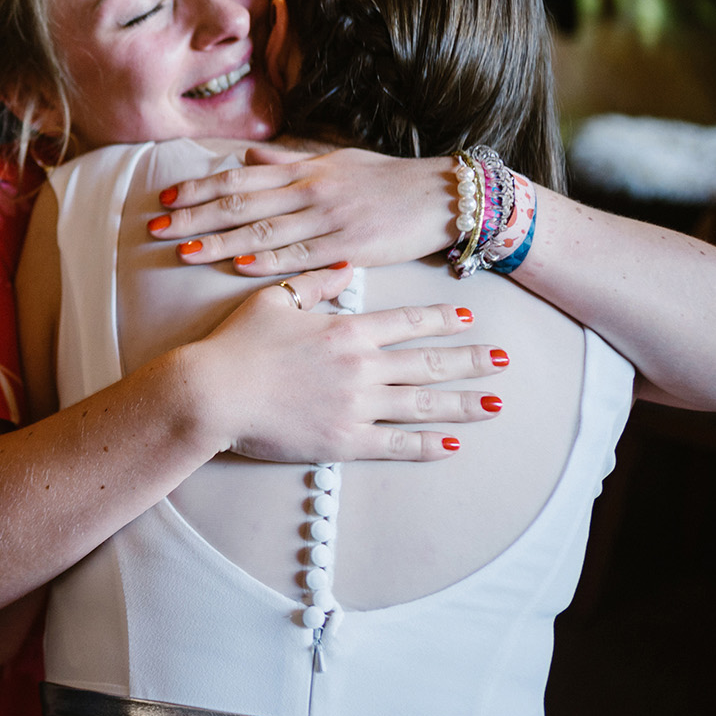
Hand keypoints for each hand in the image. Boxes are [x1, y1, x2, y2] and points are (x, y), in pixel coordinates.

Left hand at [154, 146, 458, 274]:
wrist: (444, 196)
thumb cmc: (388, 181)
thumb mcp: (336, 162)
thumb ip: (288, 162)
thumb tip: (246, 154)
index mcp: (305, 171)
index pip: (240, 178)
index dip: (201, 187)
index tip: (167, 196)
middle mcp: (310, 192)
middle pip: (241, 203)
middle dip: (196, 215)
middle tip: (156, 226)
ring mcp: (330, 219)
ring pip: (264, 230)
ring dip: (221, 241)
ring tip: (184, 250)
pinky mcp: (351, 247)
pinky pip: (303, 255)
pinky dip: (270, 260)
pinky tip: (240, 266)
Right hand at [188, 261, 507, 461]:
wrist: (212, 393)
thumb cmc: (235, 345)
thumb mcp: (271, 300)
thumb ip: (313, 284)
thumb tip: (346, 269)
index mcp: (346, 329)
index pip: (407, 322)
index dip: (441, 320)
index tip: (468, 319)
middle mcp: (361, 366)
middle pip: (428, 362)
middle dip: (470, 360)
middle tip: (503, 359)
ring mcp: (357, 405)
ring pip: (423, 404)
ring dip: (463, 403)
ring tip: (494, 403)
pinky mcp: (344, 440)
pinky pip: (396, 444)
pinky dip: (427, 446)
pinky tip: (451, 446)